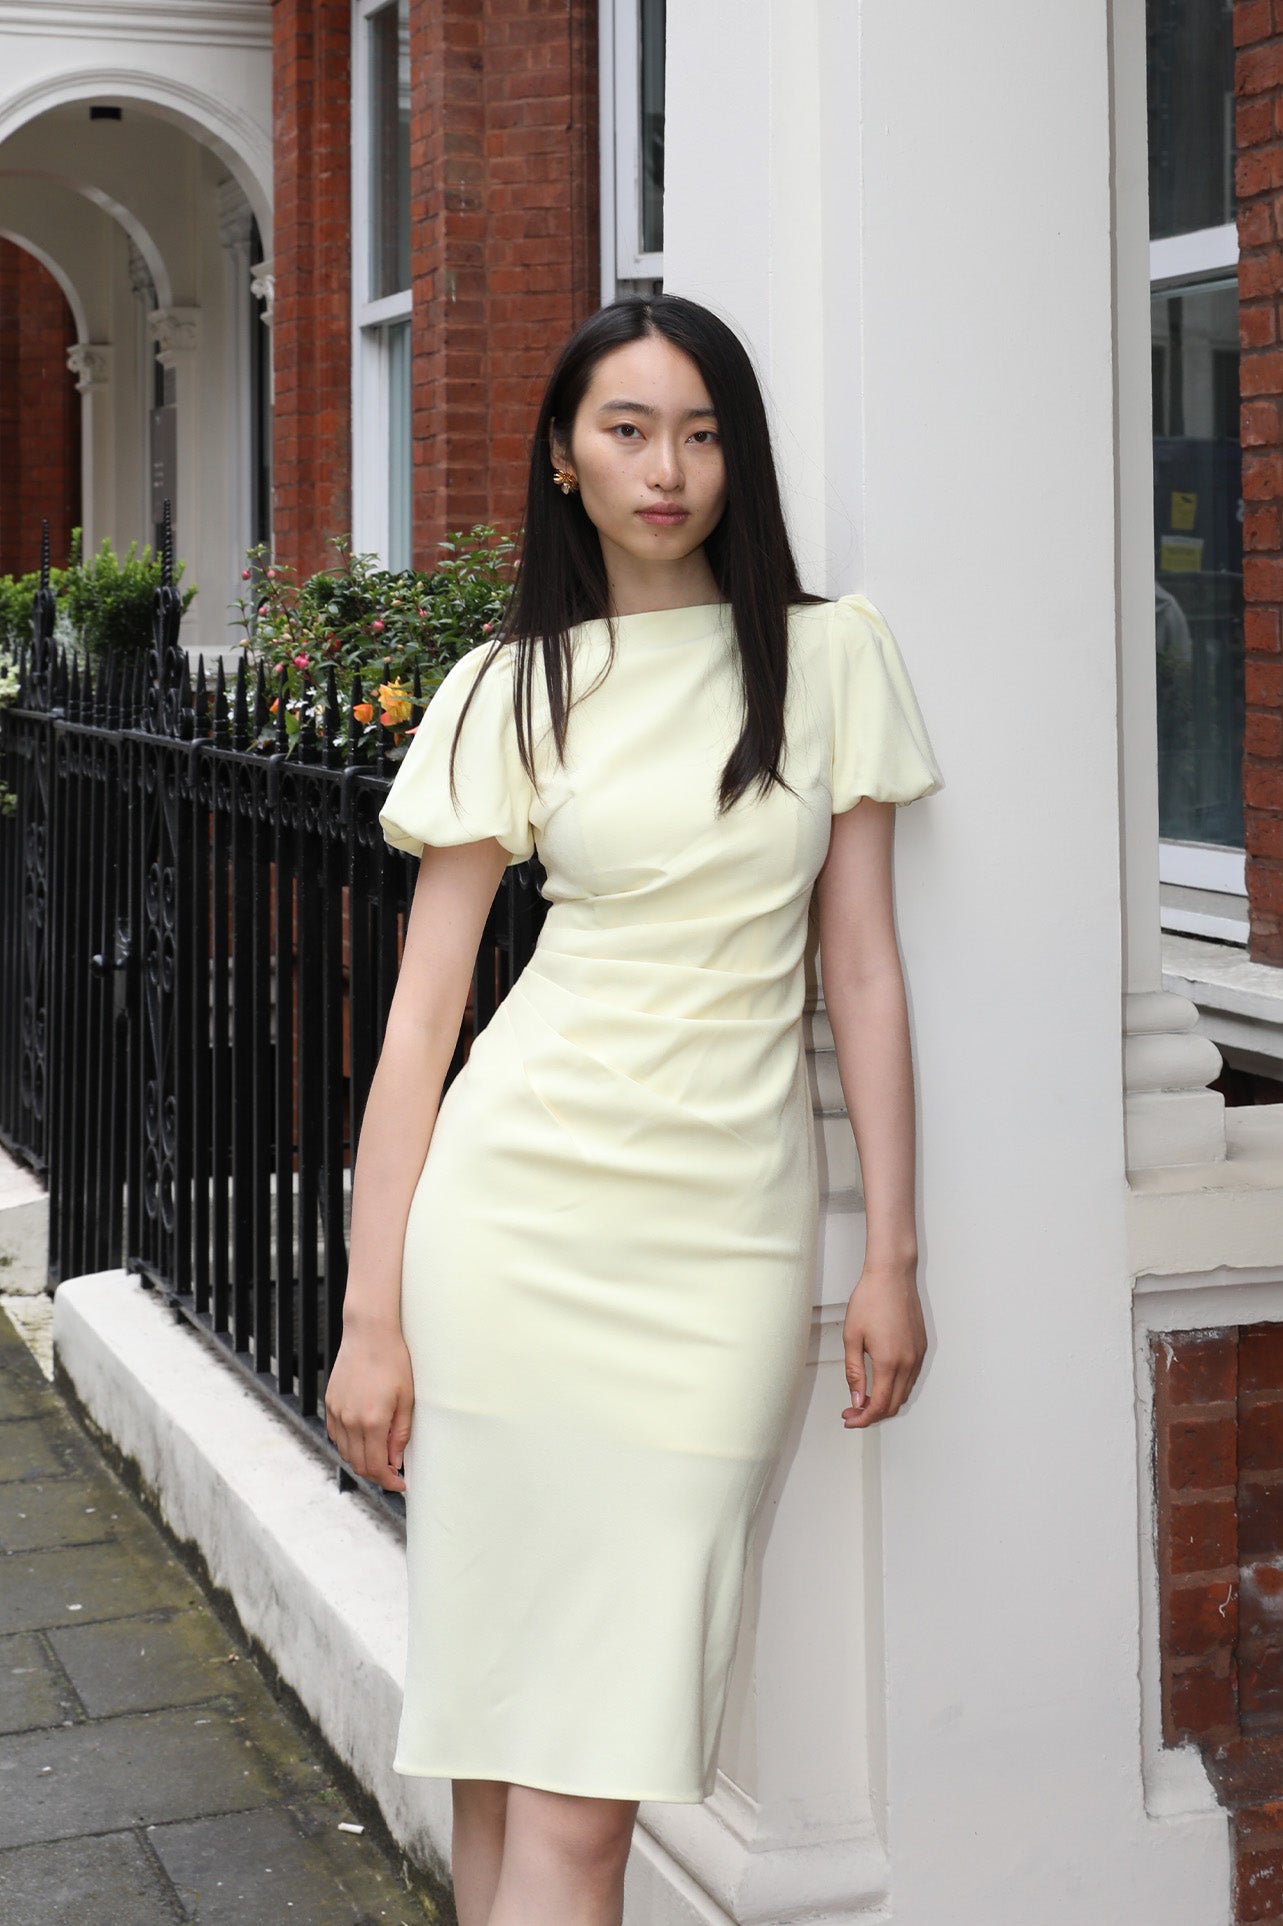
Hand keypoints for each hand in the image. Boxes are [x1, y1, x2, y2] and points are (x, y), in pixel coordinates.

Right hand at [324, 1317, 414, 1492]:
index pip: (376, 1466)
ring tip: (381, 1454)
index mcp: (372, 1421)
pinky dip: (349, 1444)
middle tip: (394, 1472)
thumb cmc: (394, 1362)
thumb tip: (396, 1462)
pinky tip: (364, 1437)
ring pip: (346, 1452)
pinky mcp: (330, 1403)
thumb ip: (400, 1434)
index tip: (400, 1484)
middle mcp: (350, 1420)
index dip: (389, 1481)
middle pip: (358, 1464)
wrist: (369, 1334)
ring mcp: (337, 1411)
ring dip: (362, 1459)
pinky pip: (336, 1435)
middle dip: (377, 1474)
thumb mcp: (406, 1399)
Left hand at [841, 1264, 926, 1428]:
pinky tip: (881, 1382)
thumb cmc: (870, 1300)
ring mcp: (917, 1355)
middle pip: (894, 1405)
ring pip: (904, 1393)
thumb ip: (854, 1372)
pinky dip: (897, 1388)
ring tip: (864, 1398)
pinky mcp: (921, 1348)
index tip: (849, 1419)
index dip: (862, 1418)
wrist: (892, 1276)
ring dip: (885, 1402)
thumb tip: (857, 1398)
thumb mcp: (852, 1337)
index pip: (879, 1405)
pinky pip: (911, 1378)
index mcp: (889, 1362)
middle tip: (852, 1411)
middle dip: (872, 1414)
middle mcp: (908, 1362)